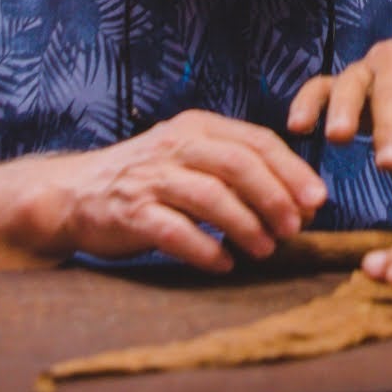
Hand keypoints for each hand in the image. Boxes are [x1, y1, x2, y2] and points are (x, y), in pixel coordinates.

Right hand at [45, 110, 325, 271]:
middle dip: (275, 197)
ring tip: (266, 249)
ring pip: (210, 196)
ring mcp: (151, 178)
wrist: (74, 193)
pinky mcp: (131, 212)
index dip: (292, 171)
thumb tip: (297, 199)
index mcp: (197, 127)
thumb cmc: (148, 179)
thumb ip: (235, 168)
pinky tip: (224, 264)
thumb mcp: (190, 156)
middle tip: (296, 227)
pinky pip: (175, 231)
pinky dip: (205, 249)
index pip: (256, 141)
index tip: (317, 200)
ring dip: (246, 226)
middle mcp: (175, 146)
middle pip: (238, 164)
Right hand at [286, 24, 391, 174]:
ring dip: (345, 112)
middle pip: (390, 90)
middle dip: (390, 129)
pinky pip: (318, 87)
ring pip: (350, 84)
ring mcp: (362, 67)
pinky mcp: (338, 80)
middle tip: (390, 164)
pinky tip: (297, 127)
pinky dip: (306, 103)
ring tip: (339, 139)